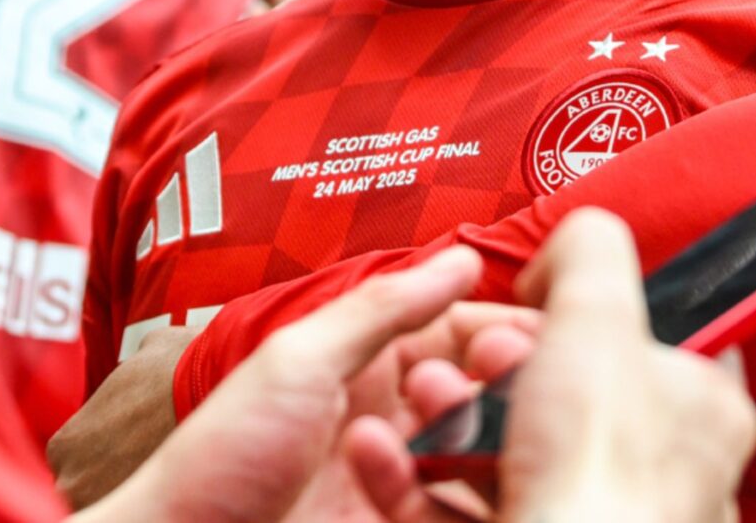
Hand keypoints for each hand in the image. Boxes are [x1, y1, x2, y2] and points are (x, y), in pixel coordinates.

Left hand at [74, 247, 482, 522]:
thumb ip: (384, 309)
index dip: (498, 327)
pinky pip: (456, 516)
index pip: (456, 333)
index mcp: (364, 367)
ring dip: (474, 437)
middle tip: (500, 368)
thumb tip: (462, 258)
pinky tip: (426, 490)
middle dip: (500, 379)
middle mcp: (390, 424)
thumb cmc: (220, 454)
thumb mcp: (299, 360)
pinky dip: (458, 503)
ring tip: (440, 426)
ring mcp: (397, 486)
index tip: (535, 326)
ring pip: (478, 460)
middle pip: (480, 395)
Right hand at [347, 212, 755, 522]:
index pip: (647, 344)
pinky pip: (452, 512)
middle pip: (556, 398)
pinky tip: (380, 455)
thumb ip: (588, 253)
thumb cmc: (596, 472)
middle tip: (455, 357)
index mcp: (699, 416)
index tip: (521, 311)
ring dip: (439, 420)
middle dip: (488, 368)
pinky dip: (408, 481)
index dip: (574, 318)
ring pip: (501, 458)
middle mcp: (654, 480)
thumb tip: (564, 247)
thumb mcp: (598, 315)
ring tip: (412, 400)